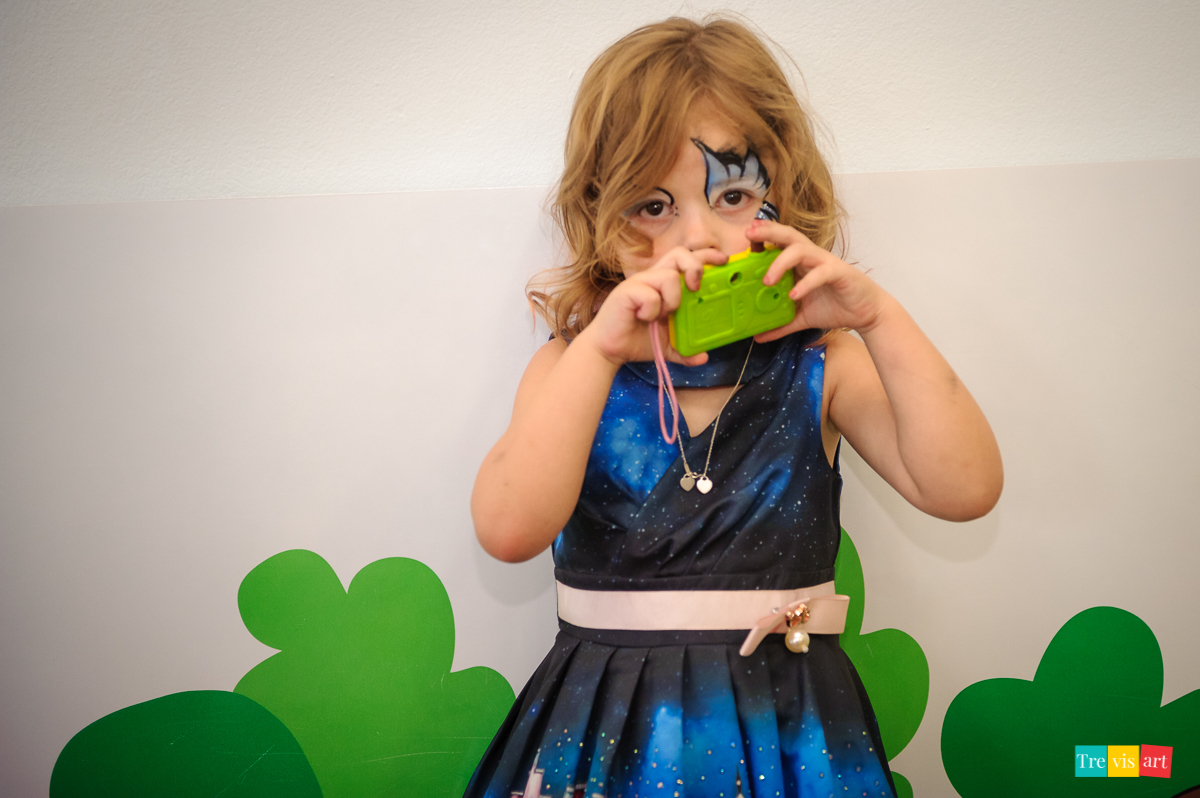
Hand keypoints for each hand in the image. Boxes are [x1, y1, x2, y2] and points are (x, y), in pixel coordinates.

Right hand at [579, 246, 727, 364]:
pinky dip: (652, 311)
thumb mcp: (668, 346)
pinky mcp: (626, 292)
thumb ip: (686, 350)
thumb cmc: (636, 340)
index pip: (686, 259)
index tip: (723, 260)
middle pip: (679, 253)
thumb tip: (703, 357)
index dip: (706, 255)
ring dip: (672, 299)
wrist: (609, 350)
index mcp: (663, 284)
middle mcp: (652, 278)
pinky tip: (643, 319)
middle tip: (696, 289)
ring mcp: (639, 283)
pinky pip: (650, 295)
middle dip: (695, 266)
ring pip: (668, 276)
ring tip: (662, 315)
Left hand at [747, 220, 888, 340]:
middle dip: (768, 232)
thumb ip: (780, 325)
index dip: (764, 236)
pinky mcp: (840, 273)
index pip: (780, 242)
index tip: (745, 235)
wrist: (866, 313)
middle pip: (789, 236)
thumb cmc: (835, 307)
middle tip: (748, 234)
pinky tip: (794, 295)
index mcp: (801, 263)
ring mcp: (825, 263)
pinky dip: (807, 283)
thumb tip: (758, 337)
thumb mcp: (801, 318)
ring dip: (781, 262)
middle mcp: (812, 257)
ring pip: (801, 250)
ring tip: (767, 280)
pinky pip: (821, 273)